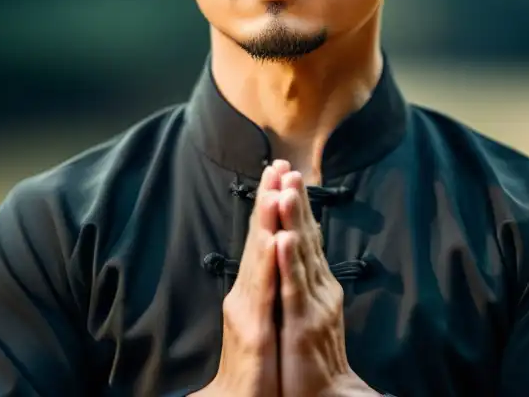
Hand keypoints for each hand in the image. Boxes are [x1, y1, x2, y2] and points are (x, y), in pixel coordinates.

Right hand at [198, 163, 283, 396]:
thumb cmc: (257, 364)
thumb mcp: (265, 316)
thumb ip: (268, 283)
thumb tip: (279, 250)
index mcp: (254, 287)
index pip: (264, 236)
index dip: (272, 203)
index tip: (281, 169)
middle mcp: (247, 292)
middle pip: (259, 238)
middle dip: (268, 199)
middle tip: (277, 164)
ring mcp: (248, 310)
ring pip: (259, 257)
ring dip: (267, 221)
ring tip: (274, 190)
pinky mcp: (254, 331)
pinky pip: (264, 292)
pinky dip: (268, 263)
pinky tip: (275, 240)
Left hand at [276, 169, 376, 396]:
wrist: (323, 396)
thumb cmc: (310, 359)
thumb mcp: (305, 312)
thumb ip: (303, 281)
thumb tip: (294, 250)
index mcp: (317, 283)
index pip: (306, 236)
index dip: (297, 204)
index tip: (287, 173)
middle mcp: (319, 287)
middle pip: (306, 236)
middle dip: (296, 200)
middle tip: (288, 166)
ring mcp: (313, 304)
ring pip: (301, 254)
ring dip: (293, 220)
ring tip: (286, 189)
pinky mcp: (303, 324)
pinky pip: (294, 287)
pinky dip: (289, 261)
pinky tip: (284, 238)